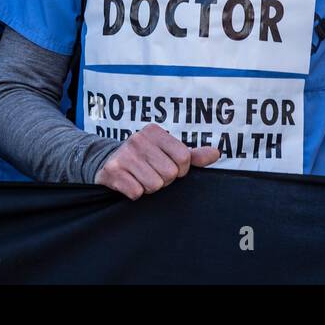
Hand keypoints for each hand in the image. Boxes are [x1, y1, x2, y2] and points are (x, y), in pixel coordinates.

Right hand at [95, 124, 219, 199]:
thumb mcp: (168, 152)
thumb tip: (216, 153)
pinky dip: (135, 192)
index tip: (170, 167)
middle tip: (152, 172)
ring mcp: (124, 155)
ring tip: (140, 177)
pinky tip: (129, 182)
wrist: (107, 161)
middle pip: (170, 173)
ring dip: (149, 187)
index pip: (184, 157)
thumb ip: (193, 154)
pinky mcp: (113, 171)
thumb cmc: (145, 157)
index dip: (180, 169)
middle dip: (163, 179)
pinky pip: (137, 192)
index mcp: (154, 131)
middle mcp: (138, 139)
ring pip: (154, 185)